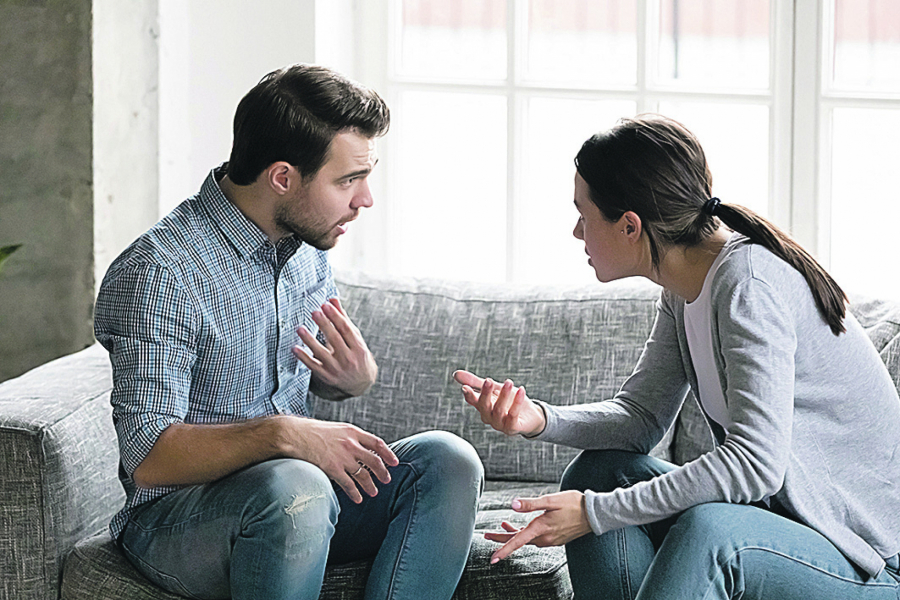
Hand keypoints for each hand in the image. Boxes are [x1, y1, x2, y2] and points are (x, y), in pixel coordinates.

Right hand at [280, 416, 398, 503]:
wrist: (294, 434)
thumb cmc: (312, 431)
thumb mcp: (336, 429)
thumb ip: (349, 437)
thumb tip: (360, 448)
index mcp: (352, 431)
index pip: (377, 443)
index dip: (388, 454)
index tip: (395, 462)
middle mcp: (351, 444)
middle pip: (374, 461)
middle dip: (382, 472)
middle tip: (386, 480)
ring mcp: (343, 457)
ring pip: (363, 475)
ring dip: (370, 485)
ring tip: (374, 492)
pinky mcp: (333, 468)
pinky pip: (348, 484)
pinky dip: (355, 493)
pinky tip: (358, 499)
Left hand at [293, 298, 377, 397]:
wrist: (360, 384)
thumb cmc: (357, 356)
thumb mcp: (355, 338)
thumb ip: (343, 319)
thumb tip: (333, 299)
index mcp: (358, 348)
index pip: (346, 329)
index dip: (335, 316)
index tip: (326, 305)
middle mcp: (348, 359)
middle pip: (335, 339)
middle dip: (324, 324)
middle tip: (315, 312)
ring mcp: (337, 369)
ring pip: (322, 353)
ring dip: (310, 340)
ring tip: (300, 329)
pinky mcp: (326, 376)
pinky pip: (313, 366)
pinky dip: (303, 357)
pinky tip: (295, 348)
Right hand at [453, 370, 545, 436]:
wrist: (531, 416)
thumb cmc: (510, 401)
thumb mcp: (494, 389)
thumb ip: (476, 382)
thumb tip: (455, 374)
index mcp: (482, 407)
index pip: (472, 401)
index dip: (469, 395)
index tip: (465, 387)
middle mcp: (489, 417)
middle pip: (484, 406)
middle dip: (485, 393)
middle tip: (488, 380)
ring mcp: (500, 424)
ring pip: (498, 410)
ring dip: (504, 395)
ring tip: (509, 382)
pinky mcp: (512, 428)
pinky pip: (513, 415)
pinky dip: (517, 402)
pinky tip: (521, 390)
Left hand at [484, 491, 591, 563]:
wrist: (595, 514)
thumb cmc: (574, 504)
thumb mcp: (551, 500)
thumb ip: (531, 503)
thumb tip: (512, 505)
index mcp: (541, 528)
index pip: (518, 541)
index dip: (503, 549)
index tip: (492, 559)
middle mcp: (545, 538)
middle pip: (518, 541)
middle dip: (502, 538)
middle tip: (487, 535)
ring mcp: (551, 540)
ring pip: (527, 539)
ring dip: (514, 533)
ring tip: (503, 524)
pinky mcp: (555, 538)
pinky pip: (536, 538)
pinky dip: (526, 533)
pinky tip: (524, 526)